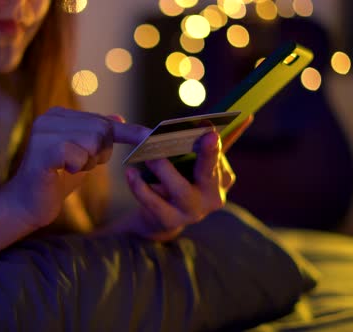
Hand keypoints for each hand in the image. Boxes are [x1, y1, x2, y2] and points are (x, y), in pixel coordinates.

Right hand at [5, 107, 149, 228]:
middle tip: (80, 165)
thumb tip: (119, 118)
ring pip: (93, 140)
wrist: (27, 204)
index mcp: (59, 115)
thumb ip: (98, 137)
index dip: (127, 132)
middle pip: (101, 129)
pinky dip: (78, 166)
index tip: (151, 136)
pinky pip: (78, 155)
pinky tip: (63, 171)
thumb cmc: (56, 180)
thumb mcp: (83, 156)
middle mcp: (50, 118)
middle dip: (100, 152)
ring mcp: (43, 132)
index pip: (102, 121)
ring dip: (88, 161)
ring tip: (69, 168)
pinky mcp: (42, 150)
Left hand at [124, 115, 252, 240]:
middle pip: (208, 172)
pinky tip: (131, 173)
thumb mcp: (190, 164)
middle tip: (203, 136)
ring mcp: (193, 212)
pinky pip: (155, 204)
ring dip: (165, 170)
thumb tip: (210, 121)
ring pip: (182, 190)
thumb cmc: (178, 181)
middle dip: (207, 154)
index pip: (219, 158)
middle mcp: (213, 196)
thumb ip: (196, 145)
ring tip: (149, 156)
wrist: (162, 217)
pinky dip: (141, 188)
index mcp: (221, 178)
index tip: (211, 130)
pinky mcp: (171, 221)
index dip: (214, 146)